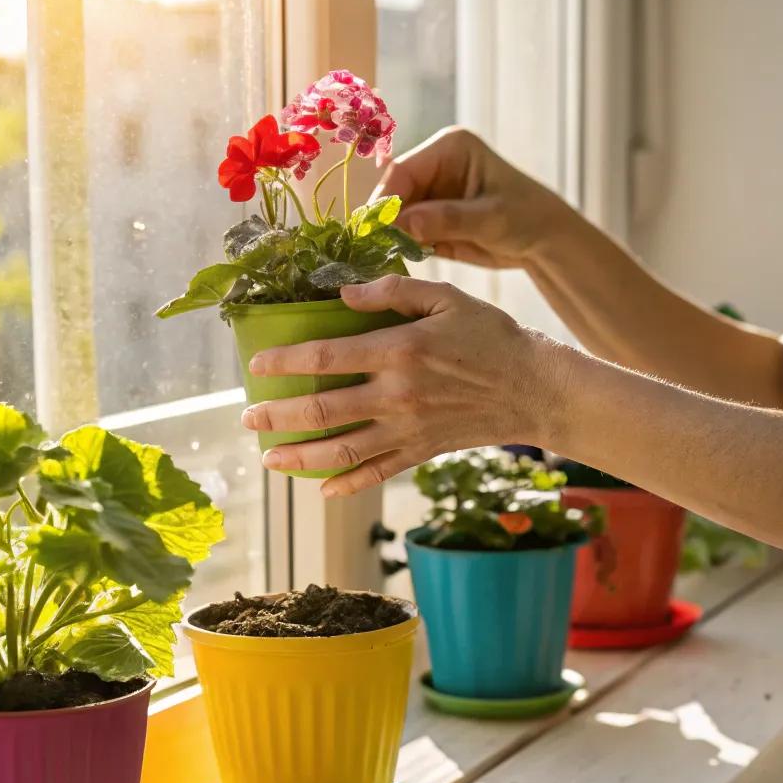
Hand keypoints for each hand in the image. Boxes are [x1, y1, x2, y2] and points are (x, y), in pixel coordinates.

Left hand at [241, 275, 557, 496]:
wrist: (534, 389)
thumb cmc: (491, 336)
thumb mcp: (446, 297)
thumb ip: (392, 293)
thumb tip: (342, 294)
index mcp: (399, 351)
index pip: (326, 357)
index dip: (284, 362)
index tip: (255, 365)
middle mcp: (397, 396)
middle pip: (323, 410)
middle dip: (278, 416)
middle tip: (248, 419)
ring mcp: (407, 430)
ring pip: (342, 450)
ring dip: (300, 457)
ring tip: (269, 458)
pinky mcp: (420, 452)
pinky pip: (376, 472)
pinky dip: (347, 485)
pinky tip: (322, 490)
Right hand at [374, 126, 575, 270]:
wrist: (544, 241)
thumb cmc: (526, 218)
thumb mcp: (491, 219)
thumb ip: (448, 219)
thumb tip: (404, 223)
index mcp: (449, 148)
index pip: (404, 170)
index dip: (385, 199)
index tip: (373, 229)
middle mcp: (434, 165)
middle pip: (394, 191)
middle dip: (383, 220)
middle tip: (369, 249)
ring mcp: (430, 192)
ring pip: (394, 213)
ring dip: (387, 235)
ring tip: (376, 258)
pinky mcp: (430, 217)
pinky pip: (404, 231)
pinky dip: (398, 246)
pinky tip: (392, 260)